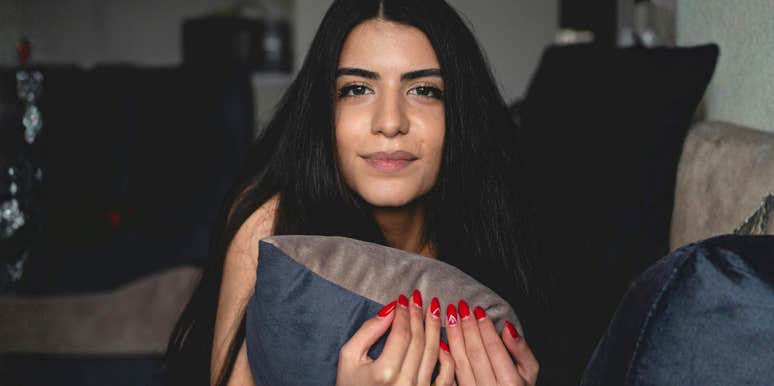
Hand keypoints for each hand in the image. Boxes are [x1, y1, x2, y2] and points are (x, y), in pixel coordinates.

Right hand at [336, 291, 454, 385]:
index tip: (403, 298)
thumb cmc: (351, 385)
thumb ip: (368, 331)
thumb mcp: (349, 357)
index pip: (402, 333)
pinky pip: (445, 376)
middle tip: (418, 298)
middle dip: (419, 315)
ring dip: (435, 328)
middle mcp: (405, 383)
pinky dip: (447, 356)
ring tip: (434, 309)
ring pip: (434, 353)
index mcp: (385, 372)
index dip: (404, 313)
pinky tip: (443, 339)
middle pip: (419, 341)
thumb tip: (390, 309)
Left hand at [445, 300, 538, 385]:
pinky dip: (446, 358)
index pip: (494, 349)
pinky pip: (450, 376)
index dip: (485, 328)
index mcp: (510, 383)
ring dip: (454, 336)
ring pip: (460, 362)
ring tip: (450, 316)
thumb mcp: (530, 372)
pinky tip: (442, 342)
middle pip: (475, 353)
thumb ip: (522, 350)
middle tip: (461, 306)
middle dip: (467, 327)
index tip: (478, 310)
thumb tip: (508, 328)